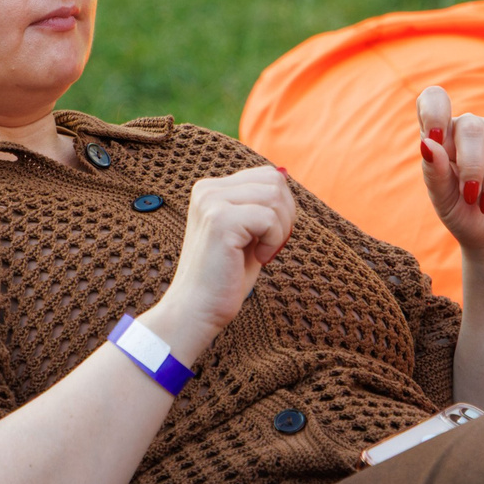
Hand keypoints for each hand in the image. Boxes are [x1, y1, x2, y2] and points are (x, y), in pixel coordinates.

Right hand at [150, 165, 295, 358]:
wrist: (198, 309)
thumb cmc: (226, 276)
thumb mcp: (246, 231)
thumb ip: (259, 203)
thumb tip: (284, 174)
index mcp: (211, 188)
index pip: (267, 175)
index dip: (282, 205)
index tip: (268, 235)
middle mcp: (207, 189)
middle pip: (274, 181)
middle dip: (285, 215)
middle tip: (269, 244)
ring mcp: (211, 203)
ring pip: (274, 197)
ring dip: (279, 230)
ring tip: (261, 253)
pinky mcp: (220, 221)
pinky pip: (269, 218)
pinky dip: (273, 242)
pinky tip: (258, 258)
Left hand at [416, 88, 483, 258]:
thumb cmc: (463, 215)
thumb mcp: (442, 199)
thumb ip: (434, 171)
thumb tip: (427, 142)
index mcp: (441, 136)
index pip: (433, 100)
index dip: (434, 111)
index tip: (436, 138)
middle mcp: (469, 128)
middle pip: (469, 125)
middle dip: (471, 166)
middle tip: (470, 196)